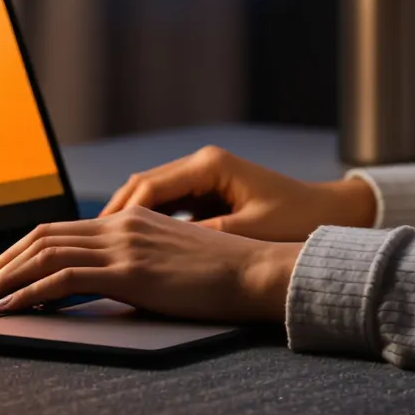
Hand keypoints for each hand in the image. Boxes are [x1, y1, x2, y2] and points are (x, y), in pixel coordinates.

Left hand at [0, 208, 306, 323]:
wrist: (259, 275)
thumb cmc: (224, 279)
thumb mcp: (171, 266)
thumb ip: (135, 268)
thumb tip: (103, 289)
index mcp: (129, 219)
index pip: (58, 231)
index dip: (19, 252)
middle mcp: (121, 224)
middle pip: (42, 237)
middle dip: (0, 263)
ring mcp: (124, 245)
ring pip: (45, 255)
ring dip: (4, 279)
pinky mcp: (130, 271)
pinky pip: (64, 279)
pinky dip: (29, 293)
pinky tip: (9, 308)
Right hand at [99, 146, 377, 241]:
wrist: (329, 213)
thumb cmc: (294, 222)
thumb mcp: (245, 233)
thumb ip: (201, 237)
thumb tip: (156, 250)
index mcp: (209, 166)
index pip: (149, 187)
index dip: (119, 215)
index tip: (97, 239)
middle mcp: (201, 164)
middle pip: (141, 186)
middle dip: (112, 216)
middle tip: (86, 244)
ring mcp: (203, 175)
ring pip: (149, 195)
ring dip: (126, 219)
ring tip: (100, 247)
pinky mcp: (207, 190)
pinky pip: (165, 205)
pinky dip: (146, 222)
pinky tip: (130, 246)